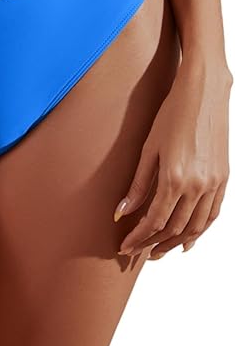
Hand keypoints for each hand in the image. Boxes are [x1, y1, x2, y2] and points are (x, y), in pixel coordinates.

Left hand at [113, 58, 231, 258]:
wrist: (204, 92)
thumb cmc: (173, 113)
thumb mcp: (149, 147)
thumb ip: (137, 184)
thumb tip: (121, 213)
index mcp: (174, 178)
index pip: (154, 221)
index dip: (138, 238)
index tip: (125, 247)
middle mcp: (196, 186)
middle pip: (174, 229)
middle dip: (154, 244)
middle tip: (138, 252)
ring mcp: (213, 184)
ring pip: (196, 227)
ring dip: (176, 242)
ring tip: (159, 250)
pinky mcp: (224, 179)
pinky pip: (213, 214)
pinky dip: (200, 231)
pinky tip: (189, 239)